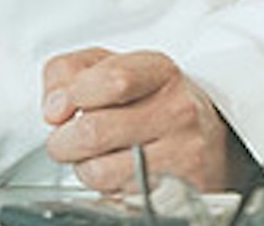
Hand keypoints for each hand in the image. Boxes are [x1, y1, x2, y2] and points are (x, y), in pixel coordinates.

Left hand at [40, 47, 255, 195]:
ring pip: (103, 170)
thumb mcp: (111, 66)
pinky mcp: (181, 193)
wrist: (210, 139)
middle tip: (64, 140)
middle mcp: (178, 111)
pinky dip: (106, 189)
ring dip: (83, 168)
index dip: (72, 95)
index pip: (112, 79)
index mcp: (159, 71)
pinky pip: (120, 197)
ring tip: (92, 157)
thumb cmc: (151, 100)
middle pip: (96, 130)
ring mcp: (184, 154)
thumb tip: (53, 107)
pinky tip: (115, 173)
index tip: (55, 109)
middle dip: (63, 140)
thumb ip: (69, 72)